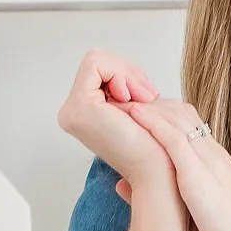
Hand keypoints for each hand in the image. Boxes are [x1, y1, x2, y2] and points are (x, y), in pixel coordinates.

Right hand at [57, 47, 173, 187]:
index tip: (147, 96)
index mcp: (82, 114)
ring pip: (96, 59)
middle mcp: (71, 113)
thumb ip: (124, 88)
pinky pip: (96, 63)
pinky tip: (132, 99)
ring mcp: (72, 111)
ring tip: (143, 99)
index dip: (127, 74)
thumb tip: (123, 70)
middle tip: (148, 96)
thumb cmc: (155, 144)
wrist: (160, 171)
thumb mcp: (136, 107)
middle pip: (96, 61)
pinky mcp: (80, 107)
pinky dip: (120, 74)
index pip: (98, 69)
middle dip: (127, 72)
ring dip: (127, 74)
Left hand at [118, 98, 230, 230]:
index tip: (136, 114)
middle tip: (122, 98)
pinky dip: (151, 123)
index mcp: (216, 165)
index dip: (162, 116)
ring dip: (146, 107)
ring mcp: (209, 162)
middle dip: (150, 104)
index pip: (188, 127)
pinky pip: (173, 138)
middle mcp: (214, 156)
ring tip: (119, 98)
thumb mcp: (191, 219)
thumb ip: (161, 198)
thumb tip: (121, 184)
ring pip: (175, 120)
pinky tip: (133, 114)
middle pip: (181, 115)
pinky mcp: (199, 174)